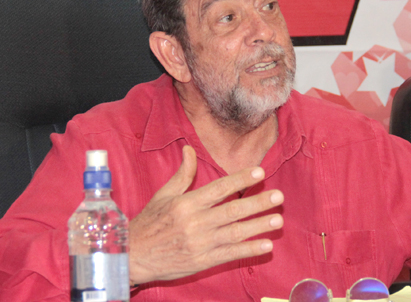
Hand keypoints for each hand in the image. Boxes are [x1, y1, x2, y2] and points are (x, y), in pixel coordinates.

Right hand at [128, 146, 283, 283]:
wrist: (132, 256)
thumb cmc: (148, 223)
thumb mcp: (162, 195)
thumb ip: (182, 174)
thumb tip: (189, 149)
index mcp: (186, 203)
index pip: (219, 188)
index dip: (240, 179)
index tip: (259, 172)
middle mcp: (194, 222)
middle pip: (232, 211)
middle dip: (257, 203)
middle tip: (278, 196)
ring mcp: (199, 243)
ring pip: (235, 233)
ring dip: (258, 226)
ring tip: (278, 219)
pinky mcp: (202, 261)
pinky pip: (229, 255)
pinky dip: (248, 250)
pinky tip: (266, 245)